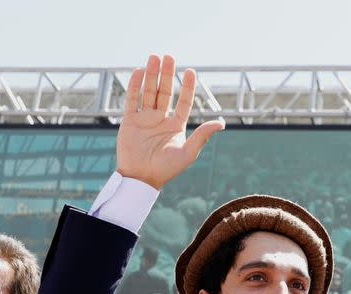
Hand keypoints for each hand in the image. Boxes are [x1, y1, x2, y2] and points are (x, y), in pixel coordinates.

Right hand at [116, 54, 225, 188]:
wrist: (141, 179)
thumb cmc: (166, 169)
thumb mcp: (188, 152)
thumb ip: (202, 135)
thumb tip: (221, 123)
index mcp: (176, 126)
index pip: (183, 101)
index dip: (187, 87)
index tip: (190, 71)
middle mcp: (161, 119)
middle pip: (164, 92)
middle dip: (167, 74)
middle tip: (169, 56)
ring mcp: (145, 119)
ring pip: (148, 92)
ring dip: (151, 75)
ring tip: (154, 57)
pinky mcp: (130, 121)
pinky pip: (132, 100)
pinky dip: (134, 86)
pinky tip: (138, 71)